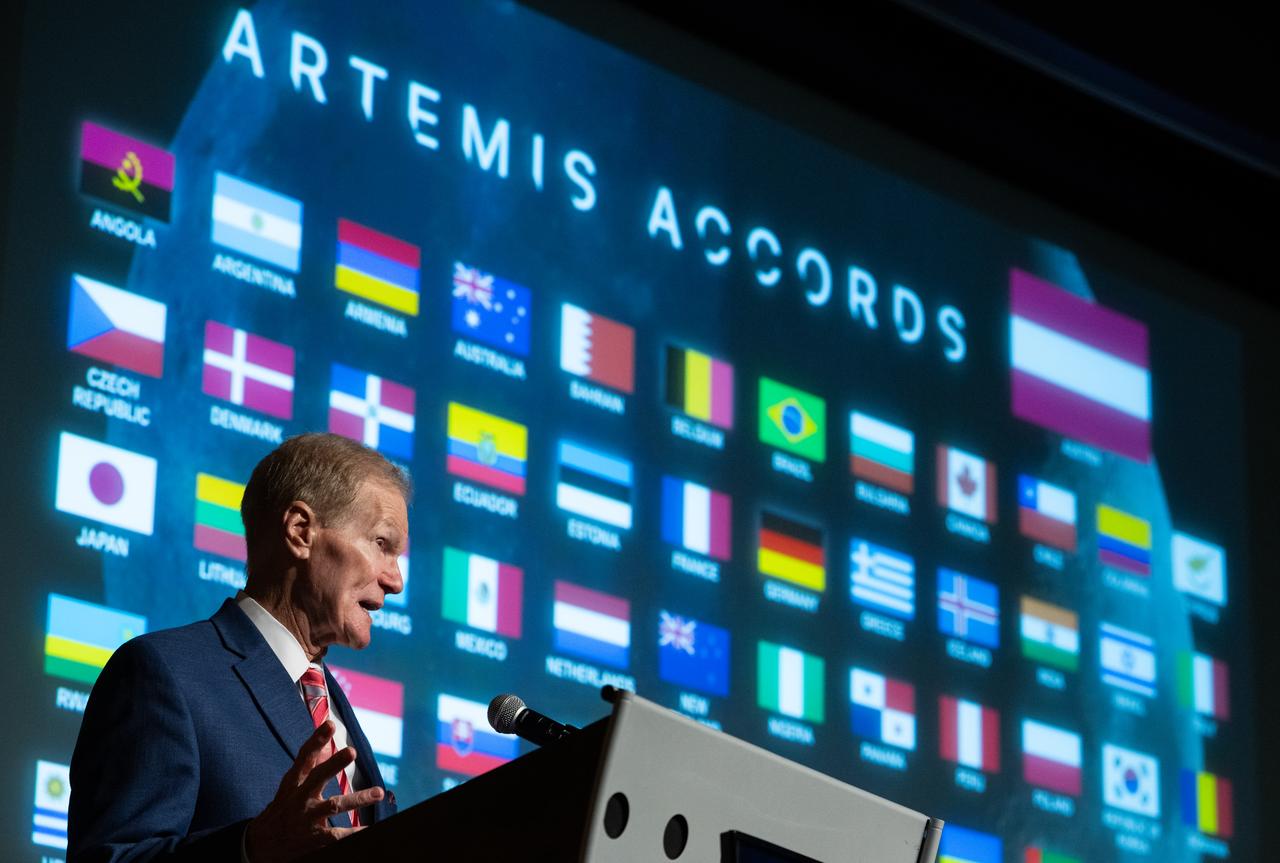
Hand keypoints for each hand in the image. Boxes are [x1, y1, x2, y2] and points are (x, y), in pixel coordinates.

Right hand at [244, 720, 384, 861]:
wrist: (261, 845)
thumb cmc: (282, 808)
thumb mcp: (291, 786)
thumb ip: (311, 765)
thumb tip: (327, 742)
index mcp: (294, 782)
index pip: (304, 757)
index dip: (316, 741)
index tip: (330, 724)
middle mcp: (299, 798)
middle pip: (317, 777)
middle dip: (334, 764)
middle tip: (352, 751)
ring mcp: (306, 818)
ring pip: (334, 805)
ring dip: (357, 799)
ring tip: (379, 792)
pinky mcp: (314, 838)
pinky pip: (337, 834)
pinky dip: (354, 832)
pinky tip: (369, 828)